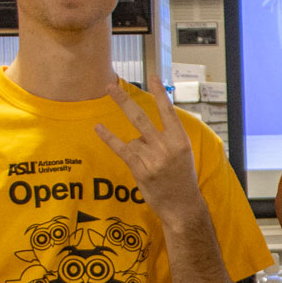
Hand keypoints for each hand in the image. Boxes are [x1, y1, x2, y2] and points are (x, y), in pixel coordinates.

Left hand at [96, 77, 202, 221]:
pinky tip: (99, 128)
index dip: (159, 93)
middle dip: (124, 101)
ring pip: (134, 140)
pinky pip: (121, 149)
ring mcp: (153, 158)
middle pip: (140, 117)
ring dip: (138, 149)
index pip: (168, 111)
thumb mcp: (182, 153)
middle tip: (110, 87)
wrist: (183, 206)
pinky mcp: (141, 169)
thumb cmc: (182, 179)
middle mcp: (167, 146)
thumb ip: (167, 138)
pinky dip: (109, 138)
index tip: (152, 76)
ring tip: (151, 163)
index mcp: (180, 140)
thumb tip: (141, 129)